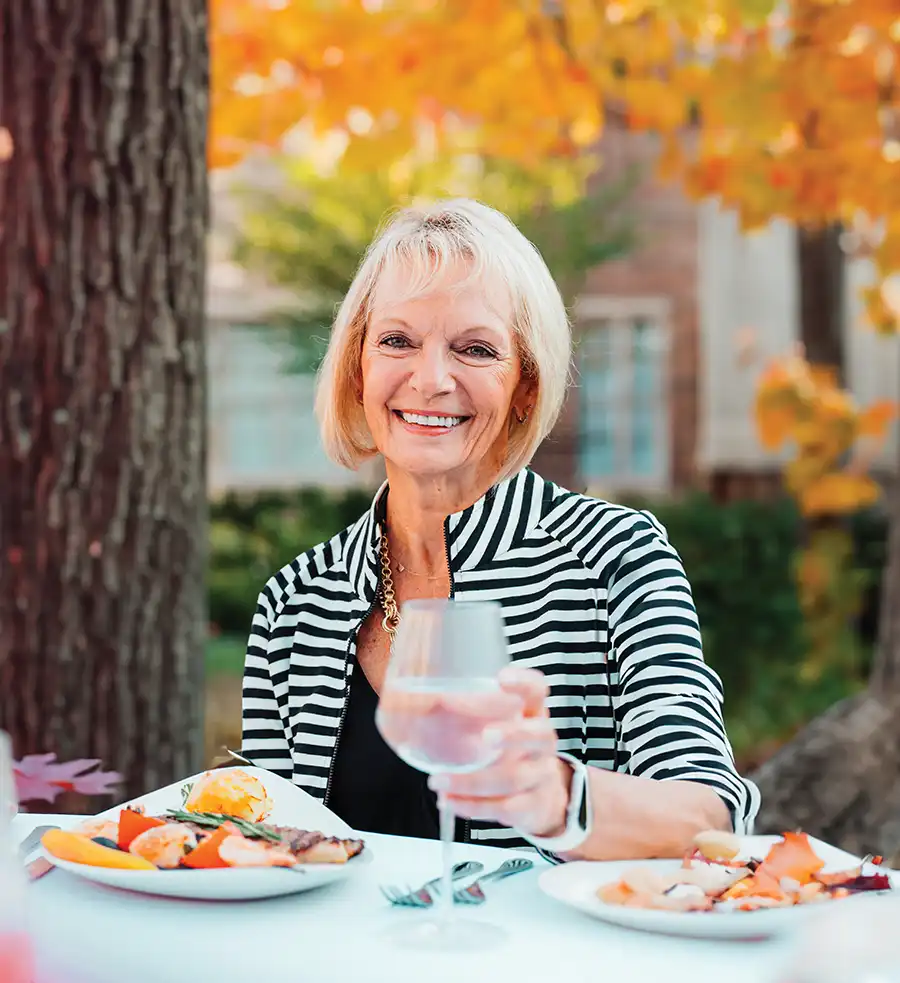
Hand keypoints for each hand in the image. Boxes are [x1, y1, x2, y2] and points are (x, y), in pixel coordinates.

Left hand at [428, 666, 570, 837]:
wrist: (538, 794)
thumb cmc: (507, 748)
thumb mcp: (494, 724)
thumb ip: (462, 711)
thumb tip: (406, 701)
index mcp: (531, 713)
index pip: (536, 690)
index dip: (524, 682)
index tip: (502, 678)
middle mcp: (541, 741)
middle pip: (539, 735)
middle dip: (512, 735)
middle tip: (485, 736)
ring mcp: (540, 775)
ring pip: (513, 779)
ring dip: (472, 782)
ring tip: (438, 781)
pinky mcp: (531, 805)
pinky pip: (504, 808)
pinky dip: (473, 806)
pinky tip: (449, 801)